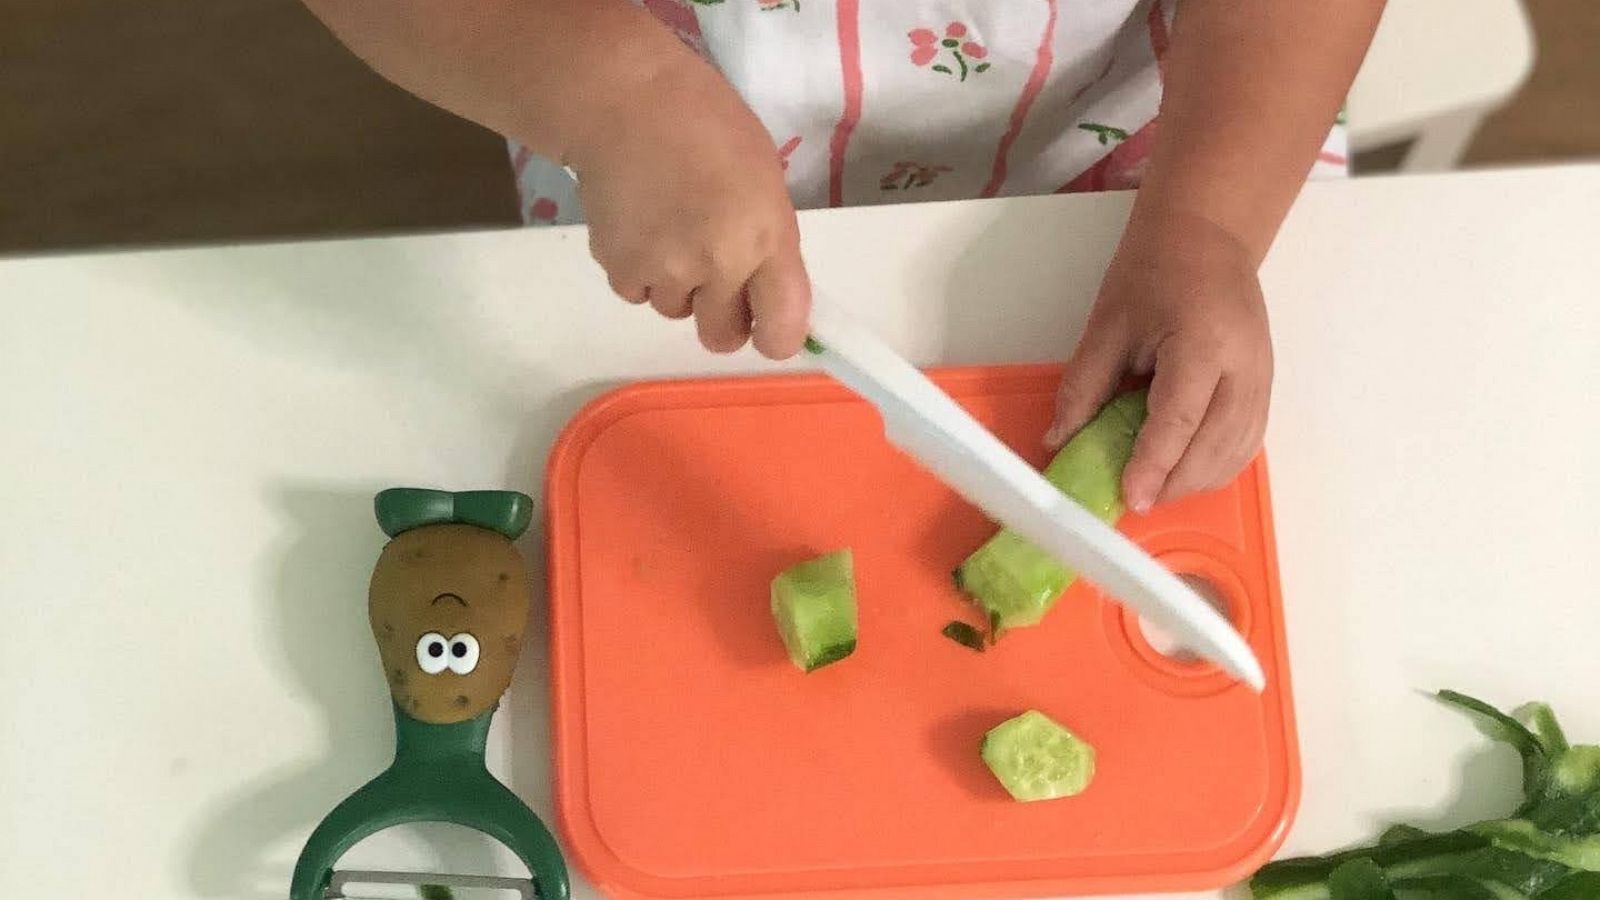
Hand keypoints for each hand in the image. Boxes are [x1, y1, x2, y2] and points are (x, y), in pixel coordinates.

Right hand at [568, 65, 810, 358]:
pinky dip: (639, 270)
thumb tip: (767, 290)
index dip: (777, 336)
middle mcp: (717, 265)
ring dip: (677, 284)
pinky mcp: (619, 268)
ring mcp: (664, 271)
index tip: (769, 326)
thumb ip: (770, 242)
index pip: (781, 330)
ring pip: (676, 311)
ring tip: (669, 227)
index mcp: (765, 238)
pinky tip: (640, 224)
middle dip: (722, 317)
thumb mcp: (765, 180)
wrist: (624, 101)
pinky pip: (637, 292)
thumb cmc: (707, 124)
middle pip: (723, 338)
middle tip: (714, 278)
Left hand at [1047, 216, 1272, 511]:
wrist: (1208, 235)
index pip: (1180, 417)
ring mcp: (1263, 378)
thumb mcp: (1108, 323)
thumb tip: (1060, 438)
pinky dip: (1216, 466)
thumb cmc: (1157, 269)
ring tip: (1153, 489)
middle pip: (1215, 446)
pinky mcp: (1265, 387)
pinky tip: (1183, 472)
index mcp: (1203, 342)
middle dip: (1174, 482)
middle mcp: (1244, 366)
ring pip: (1236, 452)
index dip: (1154, 463)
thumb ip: (1085, 385)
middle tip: (1133, 499)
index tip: (1129, 496)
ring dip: (1196, 480)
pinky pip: (1247, 442)